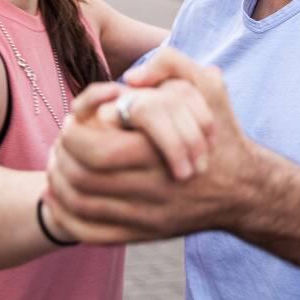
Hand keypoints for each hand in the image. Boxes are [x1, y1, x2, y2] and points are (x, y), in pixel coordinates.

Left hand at [45, 48, 258, 243]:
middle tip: (57, 143)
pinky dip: (66, 218)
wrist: (245, 190)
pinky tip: (59, 198)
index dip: (73, 134)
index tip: (71, 120)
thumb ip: (173, 64)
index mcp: (162, 153)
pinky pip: (91, 234)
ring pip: (82, 206)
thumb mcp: (209, 86)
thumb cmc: (221, 133)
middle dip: (61, 157)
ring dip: (58, 185)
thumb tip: (130, 77)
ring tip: (54, 165)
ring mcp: (149, 217)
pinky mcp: (145, 236)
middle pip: (83, 178)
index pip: (98, 150)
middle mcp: (154, 189)